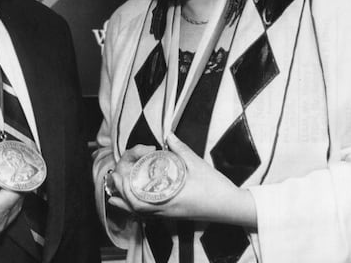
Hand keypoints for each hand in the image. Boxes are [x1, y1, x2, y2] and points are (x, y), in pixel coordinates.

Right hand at [0, 171, 23, 248]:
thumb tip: (10, 171)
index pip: (19, 190)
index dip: (18, 175)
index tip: (16, 164)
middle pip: (18, 199)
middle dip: (14, 183)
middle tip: (5, 169)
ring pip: (13, 208)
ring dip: (9, 194)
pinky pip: (4, 216)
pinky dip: (3, 204)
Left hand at [108, 134, 256, 226]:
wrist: (231, 207)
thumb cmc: (215, 187)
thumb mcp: (197, 164)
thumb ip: (180, 148)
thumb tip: (168, 134)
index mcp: (168, 199)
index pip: (136, 200)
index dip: (124, 187)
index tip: (122, 170)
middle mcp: (165, 210)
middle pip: (132, 208)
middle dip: (121, 191)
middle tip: (119, 173)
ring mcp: (168, 215)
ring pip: (139, 213)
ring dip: (126, 199)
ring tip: (121, 183)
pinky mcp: (173, 215)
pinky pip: (149, 213)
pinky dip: (138, 204)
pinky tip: (138, 192)